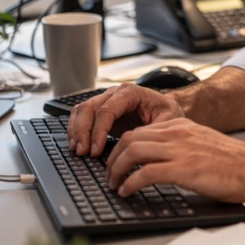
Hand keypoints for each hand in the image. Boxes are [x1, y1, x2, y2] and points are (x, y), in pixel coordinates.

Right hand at [68, 83, 185, 156]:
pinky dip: (76, 128)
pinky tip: (76, 143)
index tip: (95, 150)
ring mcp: (107, 99)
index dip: (98, 131)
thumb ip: (152, 130)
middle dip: (83, 131)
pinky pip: (82, 115)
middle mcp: (116, 93)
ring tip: (77, 150)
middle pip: (90, 108)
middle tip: (83, 152)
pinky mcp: (102, 110)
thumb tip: (136, 143)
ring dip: (76, 130)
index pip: (107, 110)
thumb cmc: (168, 112)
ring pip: (82, 110)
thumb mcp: (168, 120)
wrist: (167, 108)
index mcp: (131, 92)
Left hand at [105, 118, 244, 202]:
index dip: (122, 148)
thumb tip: (158, 163)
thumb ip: (181, 148)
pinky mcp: (184, 168)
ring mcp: (180, 149)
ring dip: (116, 170)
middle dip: (113, 158)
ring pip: (133, 151)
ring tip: (115, 184)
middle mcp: (178, 133)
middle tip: (110, 175)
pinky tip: (128, 192)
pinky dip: (130, 183)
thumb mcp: (202, 145)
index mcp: (182, 126)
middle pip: (130, 138)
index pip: (140, 130)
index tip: (116, 162)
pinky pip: (145, 172)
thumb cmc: (234, 162)